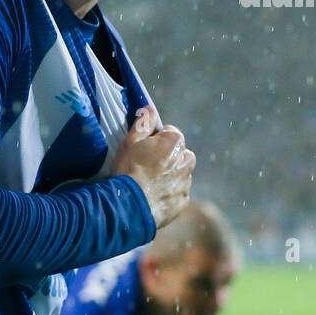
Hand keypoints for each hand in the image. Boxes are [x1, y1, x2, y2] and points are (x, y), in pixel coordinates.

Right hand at [111, 106, 192, 228]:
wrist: (128, 206)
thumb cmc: (128, 170)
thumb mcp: (130, 142)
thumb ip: (143, 123)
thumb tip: (150, 109)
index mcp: (175, 142)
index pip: (170, 133)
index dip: (155, 140)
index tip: (144, 150)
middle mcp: (187, 160)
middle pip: (178, 153)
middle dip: (167, 157)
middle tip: (146, 167)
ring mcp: (186, 182)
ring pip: (179, 173)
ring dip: (169, 175)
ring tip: (148, 183)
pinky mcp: (183, 201)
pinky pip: (178, 192)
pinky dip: (168, 193)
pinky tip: (152, 196)